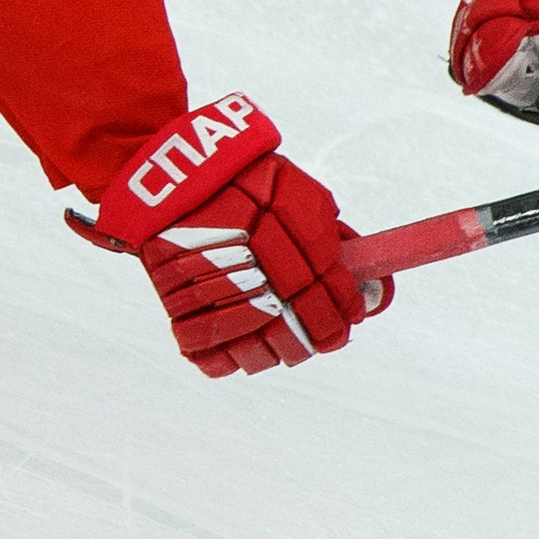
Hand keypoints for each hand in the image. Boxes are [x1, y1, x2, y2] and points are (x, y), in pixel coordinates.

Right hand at [68, 95, 390, 376]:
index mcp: (269, 206)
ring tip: (293, 342)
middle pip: (295, 313)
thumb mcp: (289, 188)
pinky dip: (234, 360)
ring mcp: (201, 277)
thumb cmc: (239, 185)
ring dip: (286, 349)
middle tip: (330, 334)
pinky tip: (250, 347)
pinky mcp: (173, 303)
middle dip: (322, 331)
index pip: (322, 271)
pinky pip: (211, 355)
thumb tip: (374, 287)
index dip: (344, 298)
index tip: (352, 308)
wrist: (164, 177)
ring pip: (260, 342)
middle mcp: (236, 244)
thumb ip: (329, 234)